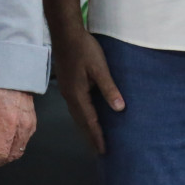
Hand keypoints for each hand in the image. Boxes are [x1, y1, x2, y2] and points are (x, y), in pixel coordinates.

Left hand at [0, 87, 36, 169]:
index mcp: (9, 125)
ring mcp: (30, 126)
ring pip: (19, 151)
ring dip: (5, 156)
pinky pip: (23, 142)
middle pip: (11, 155)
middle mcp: (23, 128)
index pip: (1, 153)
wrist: (12, 76)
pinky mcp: (32, 124)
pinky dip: (12, 148)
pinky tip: (1, 145)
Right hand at [53, 29, 123, 155]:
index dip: (97, 136)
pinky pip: (75, 106)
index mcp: (77, 94)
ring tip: (93, 137)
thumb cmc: (84, 49)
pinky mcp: (67, 83)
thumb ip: (109, 88)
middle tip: (98, 151)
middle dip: (89, 136)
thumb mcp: (100, 68)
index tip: (103, 151)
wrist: (65, 33)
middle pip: (80, 121)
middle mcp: (69, 95)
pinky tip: (87, 115)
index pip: (89, 121)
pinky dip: (82, 116)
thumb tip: (120, 109)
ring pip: (76, 114)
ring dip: (85, 127)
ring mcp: (66, 89)